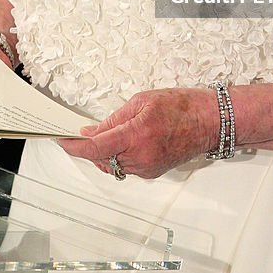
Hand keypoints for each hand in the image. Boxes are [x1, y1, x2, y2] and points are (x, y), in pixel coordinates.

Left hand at [57, 88, 218, 178]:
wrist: (210, 121)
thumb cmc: (182, 106)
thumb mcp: (143, 100)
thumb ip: (114, 118)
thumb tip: (93, 131)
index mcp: (136, 135)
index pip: (95, 147)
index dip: (74, 146)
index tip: (62, 140)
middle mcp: (140, 157)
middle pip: (101, 158)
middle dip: (88, 147)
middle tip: (80, 133)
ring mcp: (147, 168)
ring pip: (112, 165)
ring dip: (104, 152)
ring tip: (106, 135)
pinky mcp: (153, 172)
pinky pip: (126, 168)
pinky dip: (119, 156)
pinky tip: (124, 142)